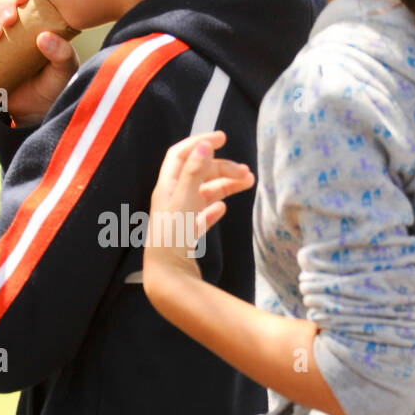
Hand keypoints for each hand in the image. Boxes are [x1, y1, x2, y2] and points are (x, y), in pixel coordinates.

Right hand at [0, 0, 78, 125]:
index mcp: (42, 23)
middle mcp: (21, 26)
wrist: (33, 114)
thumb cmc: (55, 87)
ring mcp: (3, 39)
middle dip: (5, 7)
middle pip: (8, 4)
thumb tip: (44, 38)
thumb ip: (62, 55)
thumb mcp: (64, 71)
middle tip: (8, 20)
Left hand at [143, 131, 253, 287]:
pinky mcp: (186, 234)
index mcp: (166, 186)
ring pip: (204, 194)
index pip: (181, 154)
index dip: (200, 141)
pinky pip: (201, 215)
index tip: (223, 138)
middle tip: (248, 173)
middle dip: (223, 168)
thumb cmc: (172, 237)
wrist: (167, 276)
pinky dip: (213, 208)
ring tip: (247, 184)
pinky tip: (223, 209)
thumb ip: (195, 172)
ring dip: (225, 186)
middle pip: (198, 174)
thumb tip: (205, 144)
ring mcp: (178, 217)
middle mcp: (171, 198)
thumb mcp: (185, 200)